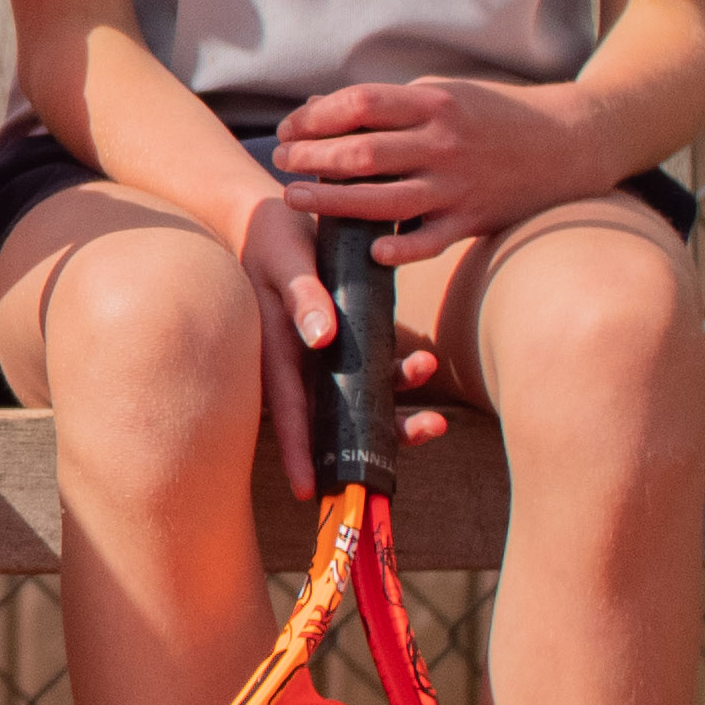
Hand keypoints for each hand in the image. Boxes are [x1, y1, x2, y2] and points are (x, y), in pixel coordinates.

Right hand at [226, 189, 445, 494]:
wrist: (281, 214)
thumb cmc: (274, 238)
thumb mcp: (285, 262)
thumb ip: (302, 298)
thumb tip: (321, 339)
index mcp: (276, 353)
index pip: (287, 413)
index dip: (299, 453)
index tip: (310, 491)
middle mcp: (302, 365)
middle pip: (336, 420)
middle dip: (383, 433)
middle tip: (430, 428)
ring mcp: (325, 357)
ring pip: (363, 400)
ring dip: (401, 401)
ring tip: (431, 372)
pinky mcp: (347, 341)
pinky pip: (376, 370)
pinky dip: (402, 373)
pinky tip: (425, 359)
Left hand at [271, 76, 594, 264]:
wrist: (569, 143)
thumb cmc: (493, 115)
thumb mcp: (444, 94)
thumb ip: (387, 104)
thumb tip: (317, 108)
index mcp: (434, 104)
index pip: (358, 106)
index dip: (314, 118)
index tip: (288, 130)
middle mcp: (444, 143)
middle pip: (362, 153)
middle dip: (311, 159)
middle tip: (281, 163)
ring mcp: (459, 184)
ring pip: (385, 200)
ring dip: (332, 202)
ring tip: (294, 199)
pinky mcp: (474, 219)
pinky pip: (430, 240)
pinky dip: (399, 249)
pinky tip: (369, 251)